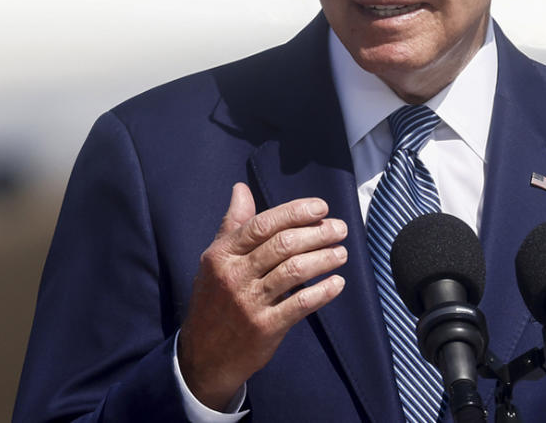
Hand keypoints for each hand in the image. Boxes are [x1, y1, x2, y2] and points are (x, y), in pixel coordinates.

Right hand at [178, 182, 347, 410]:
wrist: (203, 356)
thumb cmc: (214, 300)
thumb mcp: (215, 260)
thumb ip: (232, 224)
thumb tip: (241, 189)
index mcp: (222, 254)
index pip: (263, 224)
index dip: (295, 212)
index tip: (321, 207)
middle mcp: (234, 275)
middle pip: (283, 245)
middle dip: (318, 233)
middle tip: (340, 229)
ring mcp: (249, 302)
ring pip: (295, 271)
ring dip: (324, 258)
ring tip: (342, 253)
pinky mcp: (265, 327)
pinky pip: (300, 304)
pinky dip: (323, 291)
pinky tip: (337, 283)